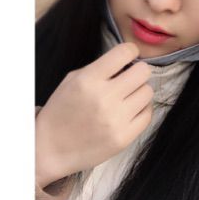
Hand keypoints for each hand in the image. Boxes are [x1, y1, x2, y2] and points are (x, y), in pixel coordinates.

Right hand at [35, 43, 152, 188]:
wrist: (50, 149)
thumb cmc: (61, 111)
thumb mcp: (71, 81)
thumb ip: (99, 68)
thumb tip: (127, 61)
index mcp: (88, 80)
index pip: (124, 53)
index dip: (130, 50)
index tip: (129, 55)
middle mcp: (104, 98)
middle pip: (143, 72)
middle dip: (138, 71)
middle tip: (130, 77)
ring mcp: (116, 119)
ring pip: (148, 92)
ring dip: (139, 91)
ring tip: (128, 96)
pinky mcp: (124, 138)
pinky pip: (148, 114)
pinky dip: (141, 110)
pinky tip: (130, 110)